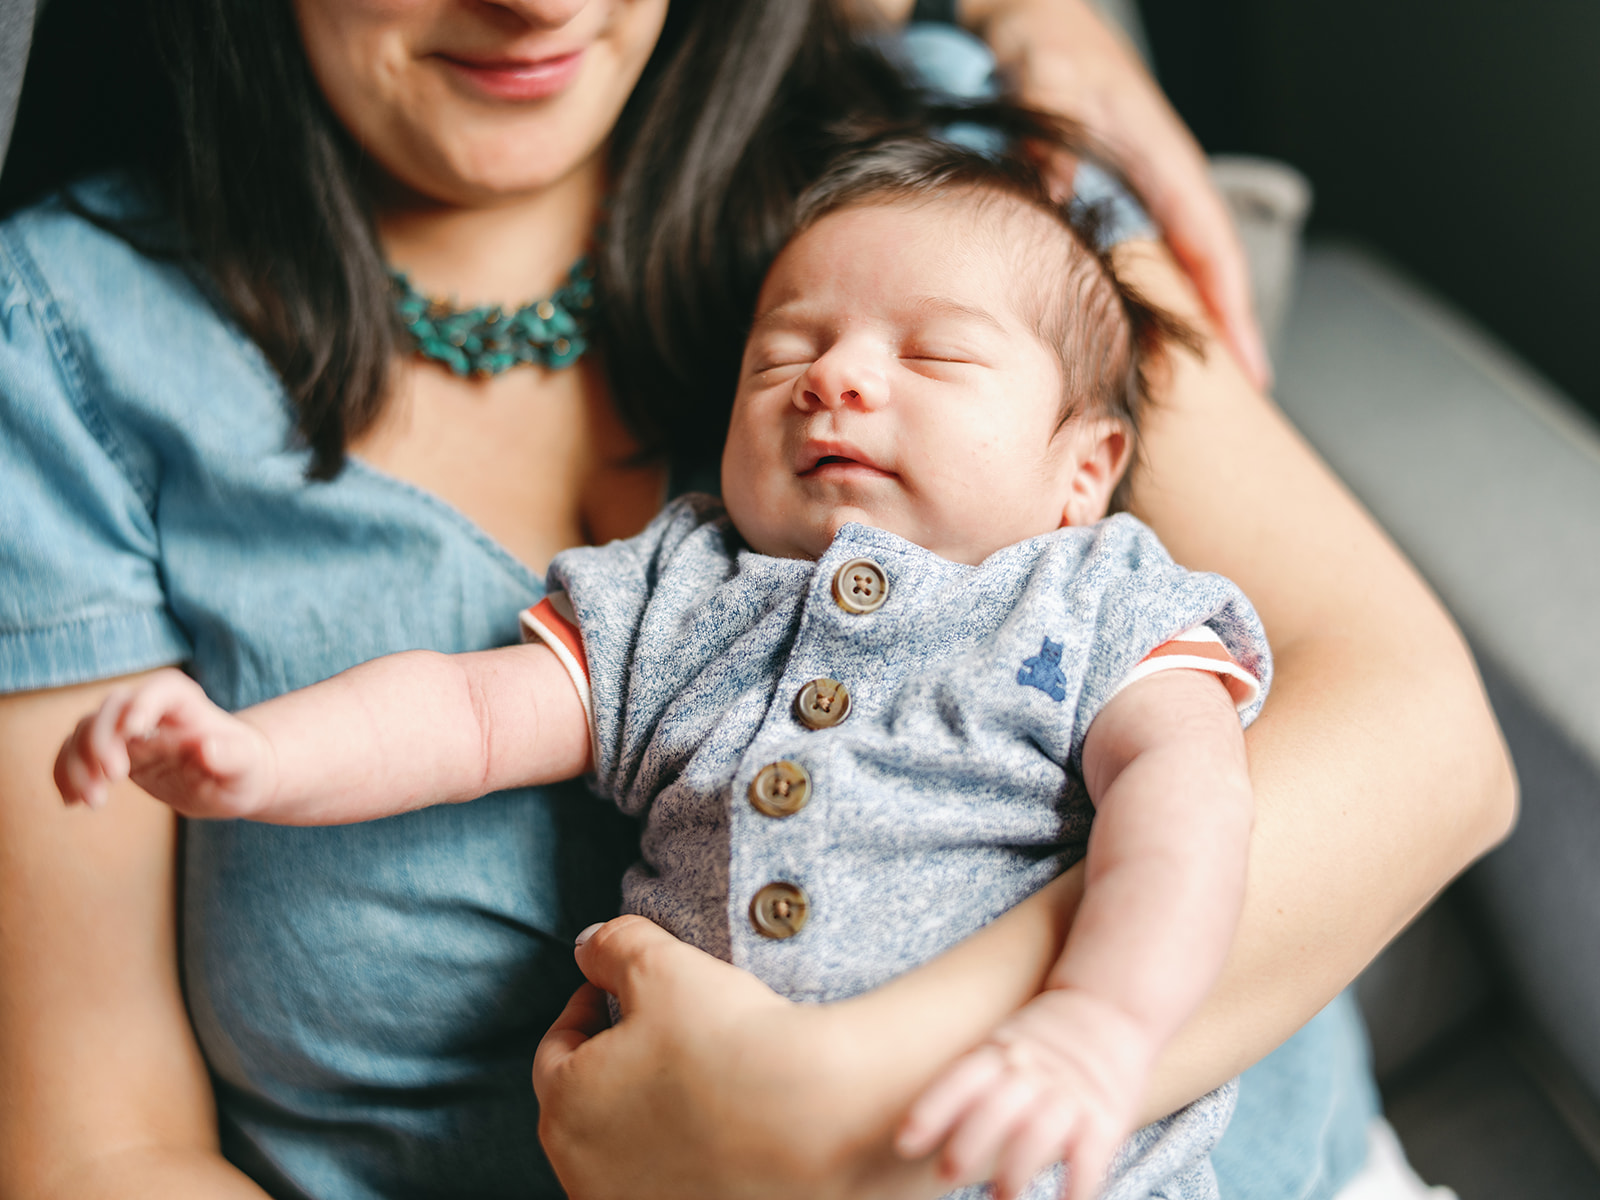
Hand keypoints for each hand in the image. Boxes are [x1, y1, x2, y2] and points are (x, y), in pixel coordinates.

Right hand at [54, 667, 275, 817]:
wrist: (228, 780)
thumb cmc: (243, 770)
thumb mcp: (244, 767)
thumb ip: (230, 756)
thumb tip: (208, 747)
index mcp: (187, 703)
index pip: (161, 690)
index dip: (142, 703)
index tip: (132, 731)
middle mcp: (152, 710)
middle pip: (112, 708)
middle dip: (102, 741)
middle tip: (114, 779)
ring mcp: (127, 730)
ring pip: (85, 730)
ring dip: (78, 763)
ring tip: (94, 801)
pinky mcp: (111, 752)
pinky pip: (75, 754)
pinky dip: (65, 774)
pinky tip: (73, 802)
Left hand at [534, 915, 955, 1199]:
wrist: (820, 1119)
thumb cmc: (732, 1039)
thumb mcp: (662, 966)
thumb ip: (613, 946)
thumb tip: (588, 945)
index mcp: (565, 1107)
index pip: (556, 1049)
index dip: (584, 1009)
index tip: (610, 990)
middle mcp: (583, 1173)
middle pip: (584, 1105)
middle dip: (611, 1063)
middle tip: (650, 1031)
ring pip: (622, 1149)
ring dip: (642, 1112)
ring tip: (689, 1077)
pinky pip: (665, 1181)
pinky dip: (679, 1153)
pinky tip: (717, 1124)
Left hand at [898, 987, 1156, 1199]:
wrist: (1112, 1005)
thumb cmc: (1044, 1038)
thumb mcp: (1004, 1041)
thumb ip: (973, 1078)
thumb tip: (915, 1126)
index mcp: (1001, 1051)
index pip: (963, 1079)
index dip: (933, 1110)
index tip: (905, 1143)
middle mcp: (1033, 1071)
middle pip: (998, 1106)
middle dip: (970, 1142)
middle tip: (945, 1175)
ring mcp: (1071, 1094)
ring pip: (1040, 1131)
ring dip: (1017, 1166)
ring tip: (1001, 1197)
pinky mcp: (1106, 1117)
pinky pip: (1092, 1154)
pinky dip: (1078, 1184)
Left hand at [971, 0, 1271, 387]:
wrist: (1026, 9)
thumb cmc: (1037, 37)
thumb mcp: (1041, 74)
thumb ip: (1052, 130)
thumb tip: (1061, 196)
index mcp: (1159, 153)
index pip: (1209, 245)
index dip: (1229, 308)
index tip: (1252, 369)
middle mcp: (1162, 173)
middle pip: (1209, 264)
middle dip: (1229, 328)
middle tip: (1246, 399)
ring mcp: (1142, 182)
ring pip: (1181, 261)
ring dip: (1195, 316)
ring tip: (1203, 382)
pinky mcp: (1116, 186)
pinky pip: (1148, 250)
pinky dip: (1156, 292)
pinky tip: (1147, 333)